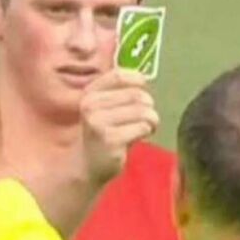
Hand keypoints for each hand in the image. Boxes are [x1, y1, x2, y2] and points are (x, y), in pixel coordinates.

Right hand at [80, 69, 159, 185]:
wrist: (87, 164)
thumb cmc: (103, 133)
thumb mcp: (104, 108)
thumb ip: (119, 92)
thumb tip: (143, 77)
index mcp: (90, 94)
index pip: (118, 75)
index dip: (137, 79)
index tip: (144, 87)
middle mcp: (91, 105)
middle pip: (136, 95)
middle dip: (149, 106)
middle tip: (149, 117)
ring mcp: (99, 123)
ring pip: (142, 112)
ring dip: (151, 120)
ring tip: (147, 127)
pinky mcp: (111, 140)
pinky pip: (142, 128)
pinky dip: (147, 131)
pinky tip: (140, 137)